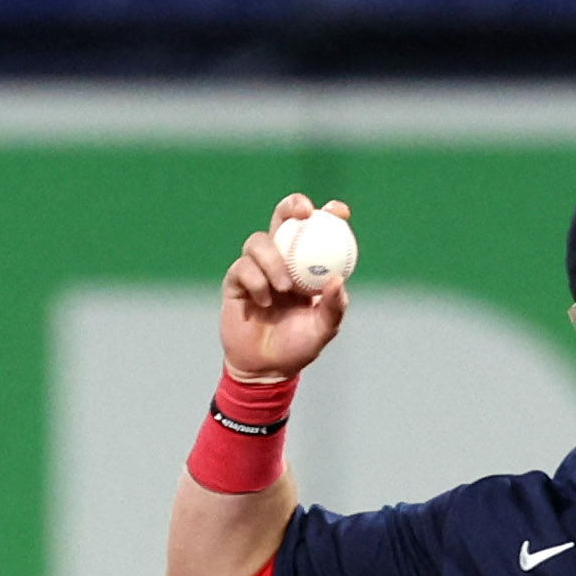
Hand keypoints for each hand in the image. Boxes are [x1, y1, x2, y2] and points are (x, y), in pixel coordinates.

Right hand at [219, 193, 351, 381]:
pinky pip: (243, 267)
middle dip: (292, 206)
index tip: (339, 211)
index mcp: (306, 266)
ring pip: (259, 242)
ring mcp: (256, 268)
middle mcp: (281, 260)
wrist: (265, 369)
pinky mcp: (235, 280)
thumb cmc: (297, 348)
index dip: (327, 215)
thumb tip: (338, 281)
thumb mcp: (323, 330)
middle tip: (304, 212)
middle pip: (283, 219)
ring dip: (273, 260)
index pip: (316, 231)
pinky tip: (264, 301)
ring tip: (284, 288)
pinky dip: (256, 281)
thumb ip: (333, 307)